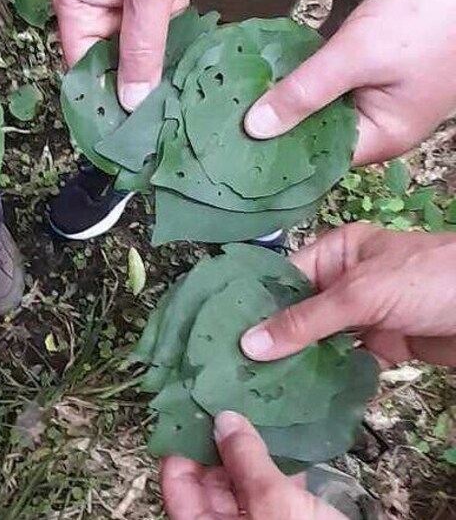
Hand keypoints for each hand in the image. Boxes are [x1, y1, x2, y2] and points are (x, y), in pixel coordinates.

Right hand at [53, 0, 211, 109]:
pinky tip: (191, 64)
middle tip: (156, 114)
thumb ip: (142, 45)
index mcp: (78, 0)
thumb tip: (131, 99)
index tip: (122, 125)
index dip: (103, 92)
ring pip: (143, 54)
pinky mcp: (160, 1)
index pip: (84, 61)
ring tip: (177, 90)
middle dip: (137, 81)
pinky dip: (179, 48)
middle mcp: (100, 7)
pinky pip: (165, 38)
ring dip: (162, 67)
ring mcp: (131, 5)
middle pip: (113, 61)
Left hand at [161, 411, 345, 519]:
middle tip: (224, 404)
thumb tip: (225, 422)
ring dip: (250, 450)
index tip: (190, 412)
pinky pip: (277, 490)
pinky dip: (280, 465)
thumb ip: (246, 461)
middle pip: (210, 481)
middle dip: (217, 444)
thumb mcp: (272, 503)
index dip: (182, 447)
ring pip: (245, 482)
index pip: (178, 484)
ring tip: (253, 411)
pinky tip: (285, 439)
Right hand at [240, 223, 455, 366]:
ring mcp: (366, 315)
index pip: (284, 278)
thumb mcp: (360, 294)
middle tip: (234, 368)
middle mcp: (346, 281)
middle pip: (300, 312)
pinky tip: (301, 397)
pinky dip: (330, 379)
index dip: (255, 305)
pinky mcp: (385, 345)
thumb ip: (305, 321)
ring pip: (321, 341)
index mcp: (338, 252)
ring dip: (298, 362)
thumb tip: (248, 344)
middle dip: (273, 340)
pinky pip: (348, 363)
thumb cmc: (429, 281)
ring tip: (258, 387)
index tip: (221, 334)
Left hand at [245, 0, 455, 164]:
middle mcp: (380, 128)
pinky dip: (305, 80)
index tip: (232, 147)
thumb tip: (254, 129)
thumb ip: (304, 92)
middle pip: (316, 137)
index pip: (315, 161)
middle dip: (276, 126)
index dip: (275, 154)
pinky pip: (331, 87)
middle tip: (226, 121)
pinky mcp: (376, 76)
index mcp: (381, 138)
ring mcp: (379, 102)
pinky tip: (271, 73)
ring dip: (288, 101)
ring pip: (321, 111)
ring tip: (238, 100)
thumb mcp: (356, 55)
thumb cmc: (427, 18)